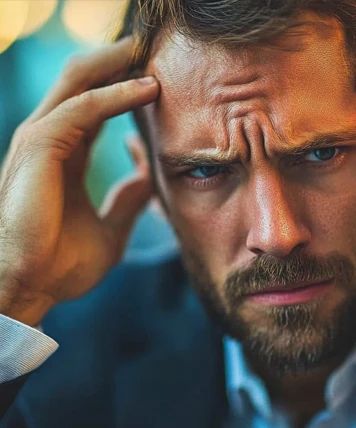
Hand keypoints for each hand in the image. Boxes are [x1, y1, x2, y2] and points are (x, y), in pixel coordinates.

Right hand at [0, 38, 158, 325]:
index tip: (158, 82)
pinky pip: (83, 109)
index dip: (124, 90)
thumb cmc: (64, 265)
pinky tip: (147, 89)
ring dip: (117, 65)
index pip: (95, 108)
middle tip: (152, 46)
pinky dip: (115, 95)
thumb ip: (130, 201)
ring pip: (80, 83)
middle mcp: (51, 142)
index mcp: (66, 158)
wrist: (34, 288)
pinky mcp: (39, 147)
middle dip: (117, 61)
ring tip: (152, 53)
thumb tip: (151, 179)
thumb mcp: (113, 230)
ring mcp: (41, 141)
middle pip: (84, 84)